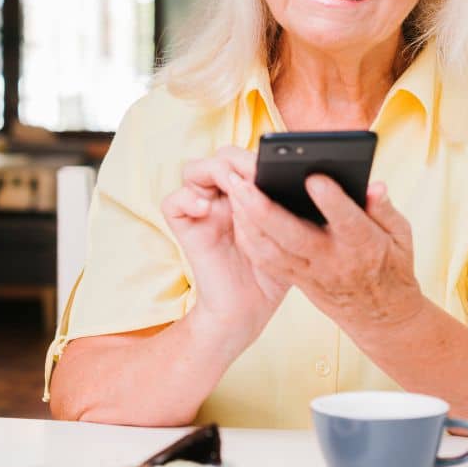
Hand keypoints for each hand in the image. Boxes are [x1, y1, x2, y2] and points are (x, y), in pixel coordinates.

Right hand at [161, 147, 289, 349]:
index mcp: (248, 193)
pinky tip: (207, 209)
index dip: (256, 156)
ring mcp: (202, 211)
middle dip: (237, 159)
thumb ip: (287, 207)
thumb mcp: (289, 235)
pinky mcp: (187, 228)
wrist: (249, 310)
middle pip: (219, 157)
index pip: (246, 157)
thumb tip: (295, 176)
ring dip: (214, 171)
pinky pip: (173, 201)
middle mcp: (223, 197)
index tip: (275, 166)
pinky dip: (187, 199)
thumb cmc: (273, 274)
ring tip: (233, 186)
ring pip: (194, 169)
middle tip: (254, 174)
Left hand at [225, 172, 424, 333]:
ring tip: (232, 189)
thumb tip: (374, 186)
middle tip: (244, 181)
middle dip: (266, 209)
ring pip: (271, 251)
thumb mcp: (400, 235)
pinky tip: (236, 212)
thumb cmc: (390, 263)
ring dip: (248, 221)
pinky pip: (265, 260)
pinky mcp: (294, 279)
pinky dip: (248, 237)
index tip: (315, 177)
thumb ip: (384, 209)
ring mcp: (310, 273)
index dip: (332, 201)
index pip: (348, 223)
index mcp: (364, 246)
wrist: (379, 314)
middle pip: (294, 236)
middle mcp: (332, 261)